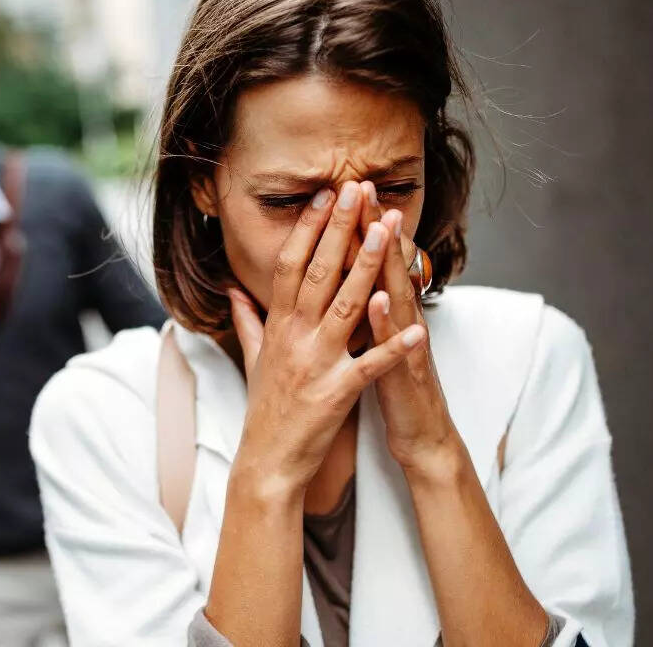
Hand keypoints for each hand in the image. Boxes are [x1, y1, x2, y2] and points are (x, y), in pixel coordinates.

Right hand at [228, 182, 427, 496]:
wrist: (268, 461)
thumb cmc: (265, 410)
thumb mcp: (254, 358)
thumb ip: (247, 320)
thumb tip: (233, 290)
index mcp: (278, 326)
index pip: (291, 265)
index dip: (309, 229)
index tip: (325, 196)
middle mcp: (294, 338)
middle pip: (317, 273)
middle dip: (340, 230)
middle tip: (355, 190)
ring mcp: (315, 363)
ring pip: (345, 306)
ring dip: (368, 266)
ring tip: (387, 232)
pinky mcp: (337, 392)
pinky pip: (370, 365)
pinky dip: (394, 347)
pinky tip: (419, 328)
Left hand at [356, 183, 460, 477]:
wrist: (423, 435)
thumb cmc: (390, 386)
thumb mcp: (369, 343)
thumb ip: (355, 311)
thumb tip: (340, 284)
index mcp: (382, 313)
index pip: (366, 263)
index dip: (353, 228)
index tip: (338, 191)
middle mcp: (399, 320)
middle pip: (386, 267)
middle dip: (374, 228)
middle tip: (363, 186)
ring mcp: (407, 344)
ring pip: (399, 296)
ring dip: (390, 263)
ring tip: (380, 228)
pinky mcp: (408, 372)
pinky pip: (397, 345)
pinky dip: (388, 323)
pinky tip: (378, 300)